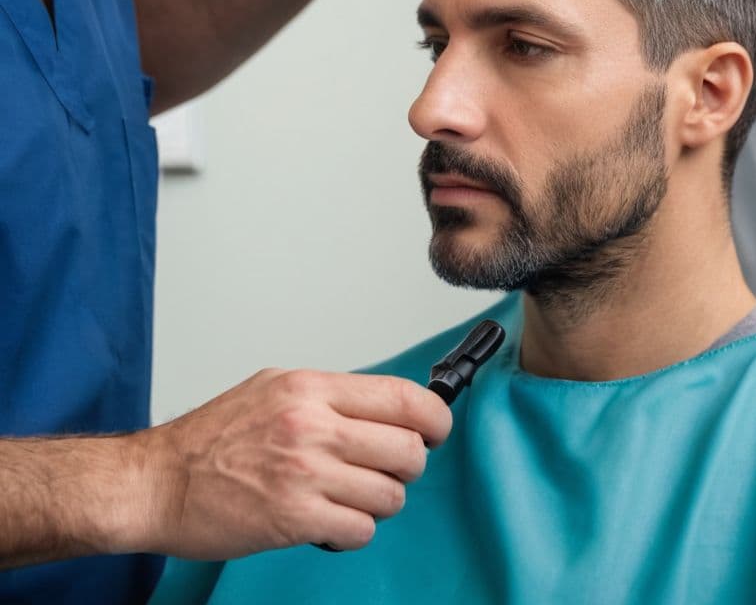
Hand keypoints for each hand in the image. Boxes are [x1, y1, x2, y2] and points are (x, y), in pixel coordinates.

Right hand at [131, 369, 451, 558]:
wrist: (157, 480)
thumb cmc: (212, 436)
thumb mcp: (276, 388)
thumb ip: (330, 395)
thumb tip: (382, 405)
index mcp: (313, 389)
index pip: (403, 397)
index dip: (434, 417)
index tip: (436, 429)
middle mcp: (313, 426)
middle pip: (408, 449)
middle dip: (409, 466)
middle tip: (388, 470)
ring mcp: (305, 473)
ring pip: (390, 494)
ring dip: (380, 501)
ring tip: (351, 497)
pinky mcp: (294, 519)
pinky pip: (359, 530)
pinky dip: (353, 531)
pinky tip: (330, 520)